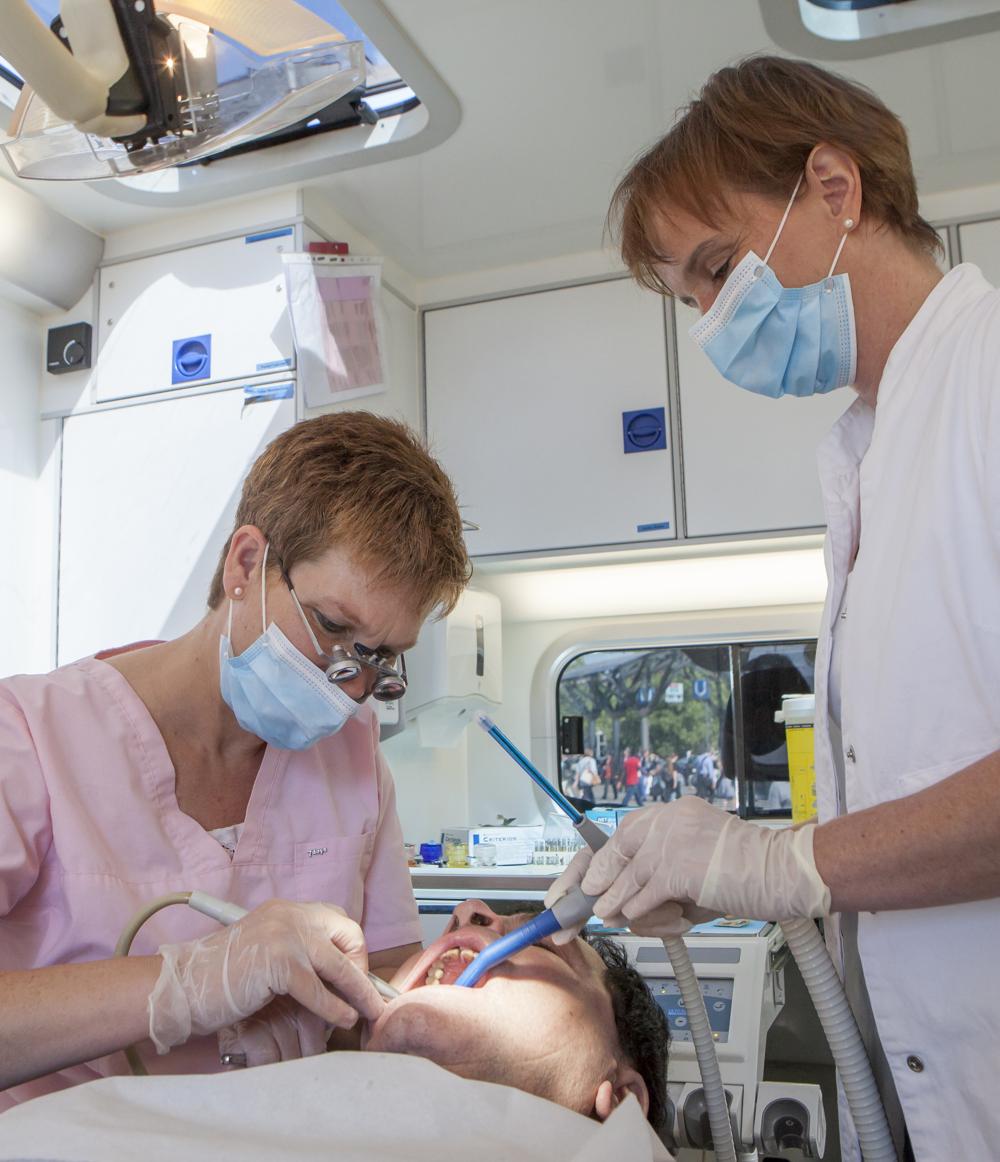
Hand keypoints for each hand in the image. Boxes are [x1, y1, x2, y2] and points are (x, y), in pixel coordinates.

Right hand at [148, 900, 384, 1053]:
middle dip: (362, 967)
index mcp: (286, 910)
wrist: (182, 986)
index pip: (337, 919)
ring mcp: (284, 936)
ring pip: (338, 964)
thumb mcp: (265, 952)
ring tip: (369, 1012)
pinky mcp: (277, 963)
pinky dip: (334, 1008)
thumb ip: (296, 953)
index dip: (353, 948)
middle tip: (367, 994)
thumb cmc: (220, 977)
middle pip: (347, 935)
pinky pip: (317, 989)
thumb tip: (336, 976)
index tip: (357, 974)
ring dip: (359, 991)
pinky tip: (343, 1019)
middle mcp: (289, 915)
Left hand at [546, 800, 830, 941]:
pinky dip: (635, 911)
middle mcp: (665, 819)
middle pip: (607, 852)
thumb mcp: (693, 869)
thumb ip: (657, 881)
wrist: (783, 870)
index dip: (588, 866)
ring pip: (623, 879)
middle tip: (565, 911)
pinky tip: (631, 917)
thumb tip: (621, 907)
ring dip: (612, 902)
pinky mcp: (676, 866)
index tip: (571, 888)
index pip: (614, 837)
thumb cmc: (745, 873)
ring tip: (606, 914)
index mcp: (668, 815)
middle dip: (582, 885)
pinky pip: (642, 895)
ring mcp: (669, 840)